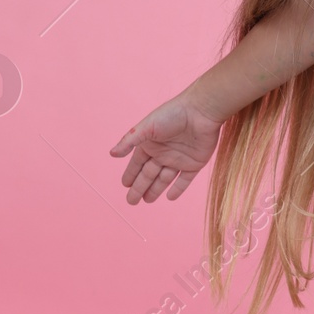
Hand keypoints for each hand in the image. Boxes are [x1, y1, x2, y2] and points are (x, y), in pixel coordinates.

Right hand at [110, 90, 225, 204]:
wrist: (202, 111)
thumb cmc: (173, 115)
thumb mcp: (147, 127)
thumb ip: (129, 141)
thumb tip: (112, 154)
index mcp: (151, 144)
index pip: (137, 163)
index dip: (131, 174)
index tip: (124, 185)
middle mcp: (164, 152)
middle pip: (148, 174)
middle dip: (139, 187)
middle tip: (131, 201)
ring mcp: (179, 159)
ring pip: (164, 179)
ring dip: (155, 190)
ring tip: (146, 201)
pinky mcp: (195, 163)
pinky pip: (184, 180)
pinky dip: (177, 189)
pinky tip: (170, 197)